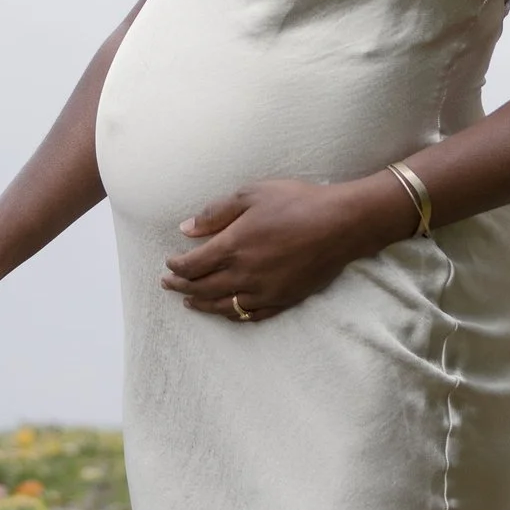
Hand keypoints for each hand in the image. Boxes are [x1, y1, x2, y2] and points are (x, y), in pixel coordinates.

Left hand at [162, 178, 398, 322]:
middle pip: (202, 288)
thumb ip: (215, 213)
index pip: (192, 265)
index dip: (176, 266)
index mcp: (233, 246)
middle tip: (168, 285)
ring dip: (202, 304)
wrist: (341, 224)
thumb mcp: (251, 194)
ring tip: (189, 302)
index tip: (168, 263)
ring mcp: (264, 291)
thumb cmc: (297, 202)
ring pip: (223, 306)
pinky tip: (226, 311)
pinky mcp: (283, 299)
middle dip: (181, 286)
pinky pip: (251, 315)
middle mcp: (244, 274)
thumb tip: (186, 229)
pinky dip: (233, 315)